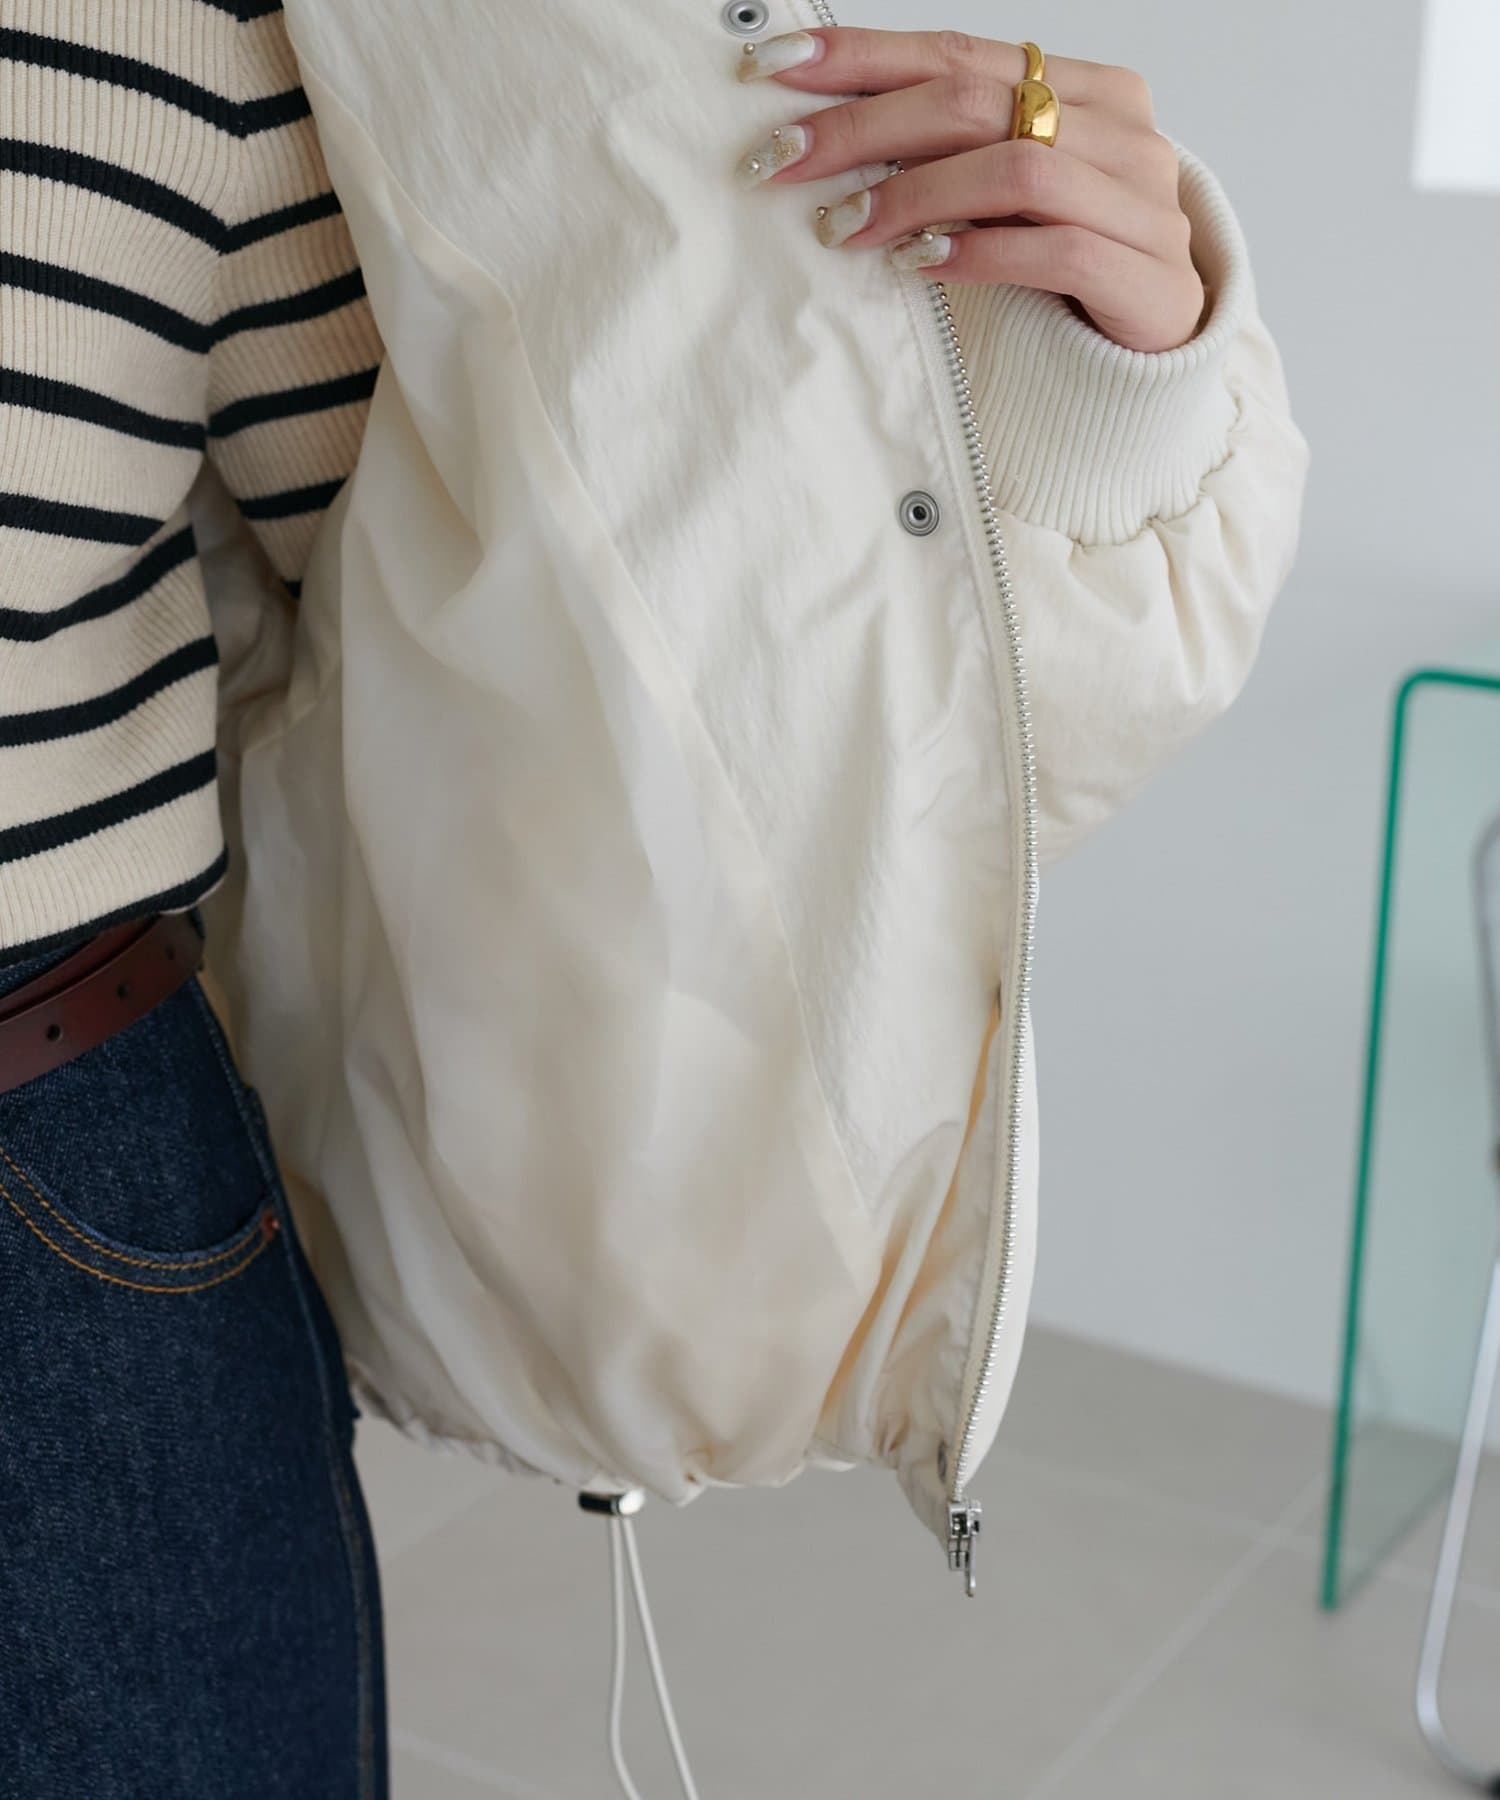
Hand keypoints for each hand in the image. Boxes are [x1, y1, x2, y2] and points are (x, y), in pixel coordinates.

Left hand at [734, 28, 1204, 353]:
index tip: (774, 66)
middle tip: (784, 159)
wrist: (1160, 349)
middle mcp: (1120, 131)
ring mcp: (1143, 201)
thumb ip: (954, 151)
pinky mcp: (1149, 275)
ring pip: (1014, 169)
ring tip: (842, 228)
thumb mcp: (1011, 194)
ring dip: (913, 195)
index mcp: (1087, 89)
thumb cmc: (1075, 264)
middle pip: (973, 102)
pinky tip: (920, 265)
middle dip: (863, 128)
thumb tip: (831, 134)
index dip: (861, 56)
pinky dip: (978, 253)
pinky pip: (1054, 249)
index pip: (957, 53)